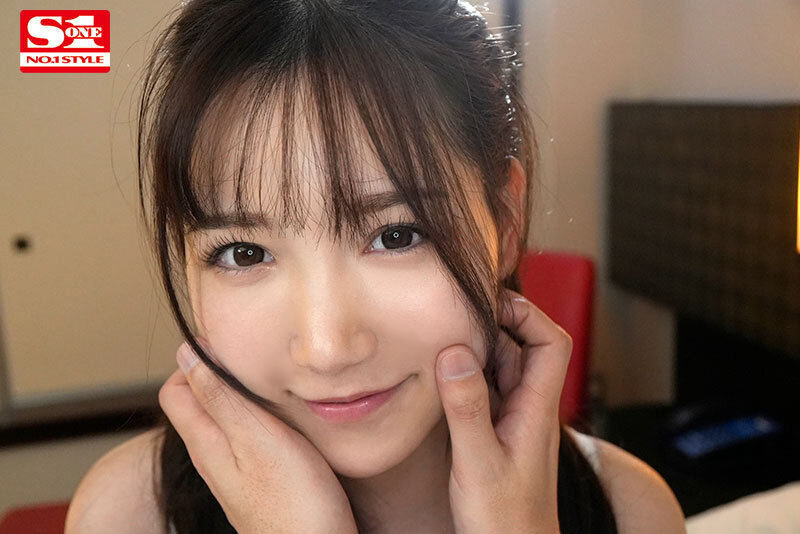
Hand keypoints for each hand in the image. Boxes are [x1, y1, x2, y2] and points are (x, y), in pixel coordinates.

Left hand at [159, 340, 357, 533]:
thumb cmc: (293, 502)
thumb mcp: (256, 438)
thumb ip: (220, 398)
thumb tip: (187, 356)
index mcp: (205, 443)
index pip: (174, 390)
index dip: (195, 360)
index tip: (230, 346)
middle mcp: (212, 457)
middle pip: (197, 403)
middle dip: (218, 374)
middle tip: (254, 359)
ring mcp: (234, 472)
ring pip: (223, 419)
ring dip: (240, 395)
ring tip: (271, 382)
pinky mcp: (257, 480)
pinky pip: (245, 437)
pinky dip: (257, 417)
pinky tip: (283, 416)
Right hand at [434, 288, 568, 533]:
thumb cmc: (504, 520)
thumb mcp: (478, 462)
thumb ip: (467, 408)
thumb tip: (455, 351)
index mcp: (538, 409)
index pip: (552, 343)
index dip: (527, 314)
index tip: (489, 304)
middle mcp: (530, 408)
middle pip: (523, 348)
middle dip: (494, 326)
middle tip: (453, 315)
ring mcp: (515, 419)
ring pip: (502, 368)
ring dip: (477, 351)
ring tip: (441, 339)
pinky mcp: (498, 431)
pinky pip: (487, 389)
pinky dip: (467, 376)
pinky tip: (441, 376)